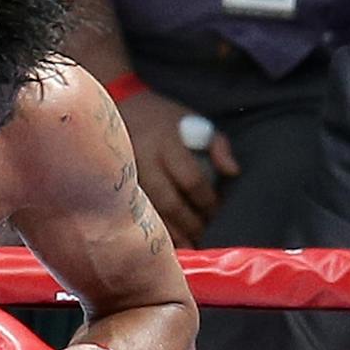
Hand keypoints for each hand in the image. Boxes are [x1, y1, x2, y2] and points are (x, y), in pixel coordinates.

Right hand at [119, 88, 236, 247]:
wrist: (119, 106)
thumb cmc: (164, 118)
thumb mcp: (195, 121)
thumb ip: (218, 145)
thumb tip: (232, 173)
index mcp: (167, 143)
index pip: (192, 180)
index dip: (207, 201)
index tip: (216, 211)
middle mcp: (145, 160)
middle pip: (171, 202)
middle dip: (191, 223)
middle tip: (205, 233)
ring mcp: (127, 176)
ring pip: (152, 213)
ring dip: (173, 233)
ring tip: (190, 243)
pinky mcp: (117, 186)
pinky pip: (136, 214)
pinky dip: (152, 230)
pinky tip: (166, 241)